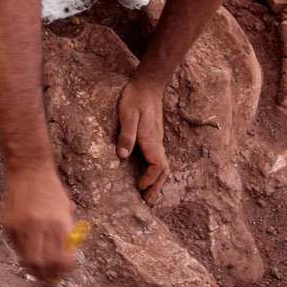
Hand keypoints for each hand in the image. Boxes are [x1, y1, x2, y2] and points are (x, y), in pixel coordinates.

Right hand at [0, 167, 73, 280]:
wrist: (29, 170)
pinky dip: (22, 250)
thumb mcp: (65, 211)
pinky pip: (15, 245)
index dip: (61, 270)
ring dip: (32, 265)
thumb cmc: (51, 190)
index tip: (63, 273)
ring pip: (24, 257)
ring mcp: (20, 225)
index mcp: (57, 223)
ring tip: (38, 266)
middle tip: (48, 278)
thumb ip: (64, 234)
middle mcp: (37, 225)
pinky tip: (28, 244)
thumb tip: (62, 260)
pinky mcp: (7, 223)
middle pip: (39, 263)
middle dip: (44, 275)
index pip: (58, 258)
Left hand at [117, 80, 168, 202]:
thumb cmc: (135, 98)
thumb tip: (123, 156)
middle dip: (156, 187)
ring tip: (147, 193)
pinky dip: (155, 171)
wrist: (147, 85)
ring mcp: (156, 140)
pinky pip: (158, 159)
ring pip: (162, 165)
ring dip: (156, 181)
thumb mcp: (128, 115)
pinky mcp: (153, 136)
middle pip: (163, 170)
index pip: (158, 166)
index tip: (140, 187)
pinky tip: (147, 174)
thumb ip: (126, 135)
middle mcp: (156, 142)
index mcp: (151, 140)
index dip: (151, 180)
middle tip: (147, 201)